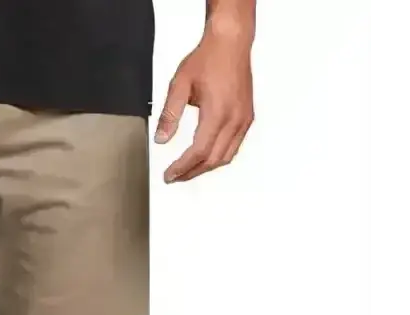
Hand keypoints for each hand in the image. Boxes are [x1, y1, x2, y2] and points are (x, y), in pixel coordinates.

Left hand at [155, 20, 254, 182]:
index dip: (182, 167)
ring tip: (187, 171)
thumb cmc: (208, 58)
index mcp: (218, 113)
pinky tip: (206, 157)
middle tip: (175, 177)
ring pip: (226, 157)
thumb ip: (169, 115)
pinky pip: (234, 146)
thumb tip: (161, 140)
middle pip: (212, 160)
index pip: (198, 152)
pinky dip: (219, 157)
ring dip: (206, 168)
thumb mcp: (180, 85)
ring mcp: (244, 119)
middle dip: (192, 172)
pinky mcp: (247, 117)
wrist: (231, 42)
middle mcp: (235, 119)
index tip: (169, 175)